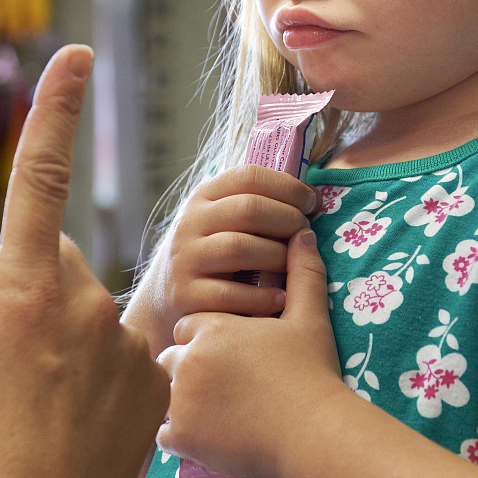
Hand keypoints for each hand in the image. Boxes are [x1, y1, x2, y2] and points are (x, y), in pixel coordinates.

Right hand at [0, 45, 169, 477]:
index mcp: (20, 286)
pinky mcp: (156, 375)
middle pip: (52, 267)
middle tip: (5, 372)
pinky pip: (118, 358)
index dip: (55, 111)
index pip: (40, 177)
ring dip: (63, 348)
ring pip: (85, 317)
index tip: (75, 54)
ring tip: (39, 416)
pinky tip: (78, 431)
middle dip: (31, 298)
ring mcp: (124, 337)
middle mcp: (80, 297)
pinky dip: (99, 384)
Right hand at [132, 165, 318, 357]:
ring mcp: (185, 259)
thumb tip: (313, 197)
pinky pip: (230, 294)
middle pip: (249, 209)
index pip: (249, 176)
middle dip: (288, 220)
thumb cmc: (213, 255)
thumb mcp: (223, 221)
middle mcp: (190, 223)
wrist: (164, 300)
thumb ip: (257, 205)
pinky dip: (262, 297)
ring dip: (278, 256)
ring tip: (295, 266)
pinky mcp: (186, 295)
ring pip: (239, 247)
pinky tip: (280, 298)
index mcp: (204, 196)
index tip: (312, 203)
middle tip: (306, 235)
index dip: (288, 187)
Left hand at [157, 227, 347, 477]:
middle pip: (172, 359)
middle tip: (223, 388)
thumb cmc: (313, 373)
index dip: (208, 341)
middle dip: (190, 371)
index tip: (231, 356)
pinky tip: (209, 436)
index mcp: (212, 327)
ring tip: (216, 413)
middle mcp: (188, 358)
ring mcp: (180, 399)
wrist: (313, 430)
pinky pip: (164, 434)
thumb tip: (302, 233)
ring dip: (182, 402)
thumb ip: (302, 273)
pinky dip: (182, 436)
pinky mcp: (182, 436)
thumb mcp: (309, 317)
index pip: (189, 327)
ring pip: (163, 396)